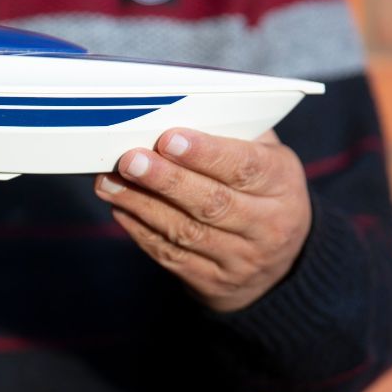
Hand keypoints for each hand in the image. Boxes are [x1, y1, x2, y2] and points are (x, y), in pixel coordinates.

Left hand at [94, 128, 311, 312]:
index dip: (206, 153)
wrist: (278, 263)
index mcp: (282, 185)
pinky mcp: (213, 283)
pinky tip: (120, 208)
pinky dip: (141, 230)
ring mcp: (241, 260)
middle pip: (212, 203)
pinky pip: (171, 256)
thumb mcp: (264, 157)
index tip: (169, 138)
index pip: (245, 167)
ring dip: (141, 205)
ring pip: (186, 232)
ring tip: (109, 182)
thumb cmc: (260, 191)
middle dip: (166, 180)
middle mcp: (268, 226)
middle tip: (130, 160)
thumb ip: (231, 134)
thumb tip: (178, 109)